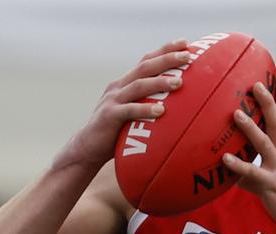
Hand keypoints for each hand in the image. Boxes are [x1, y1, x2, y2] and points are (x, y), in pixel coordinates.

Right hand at [54, 40, 189, 171]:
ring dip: (160, 82)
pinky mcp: (110, 116)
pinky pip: (129, 111)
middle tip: (188, 56)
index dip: (165, 51)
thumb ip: (151, 105)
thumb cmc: (117, 133)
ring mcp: (114, 100)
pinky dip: (145, 109)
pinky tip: (161, 111)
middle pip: (145, 67)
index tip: (185, 43)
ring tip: (179, 82)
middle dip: (167, 59)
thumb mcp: (135, 114)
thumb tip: (181, 108)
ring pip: (139, 86)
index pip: (147, 61)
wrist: (88, 147)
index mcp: (126, 83)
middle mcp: (120, 87)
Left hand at [222, 77, 275, 233]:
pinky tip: (225, 159)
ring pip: (264, 144)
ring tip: (236, 114)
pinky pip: (253, 174)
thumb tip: (233, 176)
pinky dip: (239, 166)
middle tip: (256, 84)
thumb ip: (251, 178)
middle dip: (268, 103)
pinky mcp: (271, 186)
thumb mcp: (270, 186)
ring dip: (250, 128)